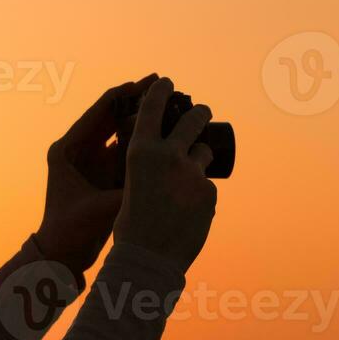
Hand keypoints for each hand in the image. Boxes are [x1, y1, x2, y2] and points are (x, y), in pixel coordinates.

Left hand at [35, 74, 155, 274]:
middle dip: (136, 101)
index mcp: (67, 150)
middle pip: (110, 117)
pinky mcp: (102, 174)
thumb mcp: (100, 210)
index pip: (98, 113)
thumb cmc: (70, 232)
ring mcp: (91, 161)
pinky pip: (125, 151)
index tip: (148, 82)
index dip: (124, 95)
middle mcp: (77, 150)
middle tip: (164, 84)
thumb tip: (159, 179)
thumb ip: (127, 193)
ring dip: (142, 120)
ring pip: (120, 132)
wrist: (62, 254)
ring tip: (170, 104)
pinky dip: (142, 141)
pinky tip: (165, 133)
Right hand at [113, 77, 218, 273]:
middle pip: (194, 119)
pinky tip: (186, 214)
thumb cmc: (130, 228)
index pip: (152, 108)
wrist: (149, 258)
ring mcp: (193, 173)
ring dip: (198, 161)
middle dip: (200, 112)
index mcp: (140, 152)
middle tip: (202, 112)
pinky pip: (206, 187)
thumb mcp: (129, 189)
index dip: (160, 91)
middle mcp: (169, 155)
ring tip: (186, 183)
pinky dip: (198, 196)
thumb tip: (168, 166)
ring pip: (203, 154)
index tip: (167, 82)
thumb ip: (148, 172)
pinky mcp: (209, 191)